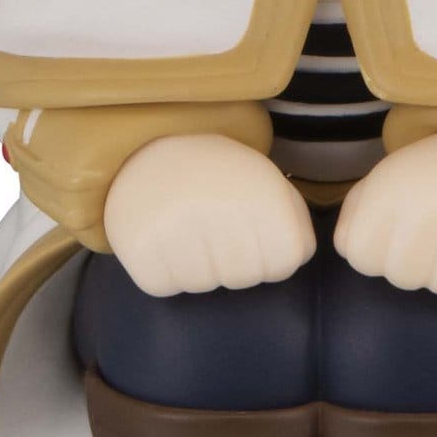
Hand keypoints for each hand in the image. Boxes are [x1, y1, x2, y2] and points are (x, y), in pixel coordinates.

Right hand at [102, 133, 315, 295]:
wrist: (151, 149)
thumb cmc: (222, 177)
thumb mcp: (269, 184)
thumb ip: (297, 222)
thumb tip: (295, 259)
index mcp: (260, 190)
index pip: (286, 262)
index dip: (272, 256)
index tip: (254, 232)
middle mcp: (221, 206)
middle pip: (244, 278)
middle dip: (235, 264)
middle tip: (215, 228)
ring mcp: (176, 226)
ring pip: (204, 287)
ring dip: (199, 269)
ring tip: (188, 231)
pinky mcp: (139, 243)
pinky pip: (163, 287)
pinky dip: (164, 273)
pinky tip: (163, 241)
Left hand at [334, 131, 436, 300]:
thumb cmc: (430, 176)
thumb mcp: (384, 180)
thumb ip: (353, 217)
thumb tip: (348, 250)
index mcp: (394, 188)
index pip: (361, 258)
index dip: (376, 251)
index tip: (395, 230)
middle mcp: (434, 206)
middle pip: (402, 278)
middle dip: (413, 264)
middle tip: (432, 234)